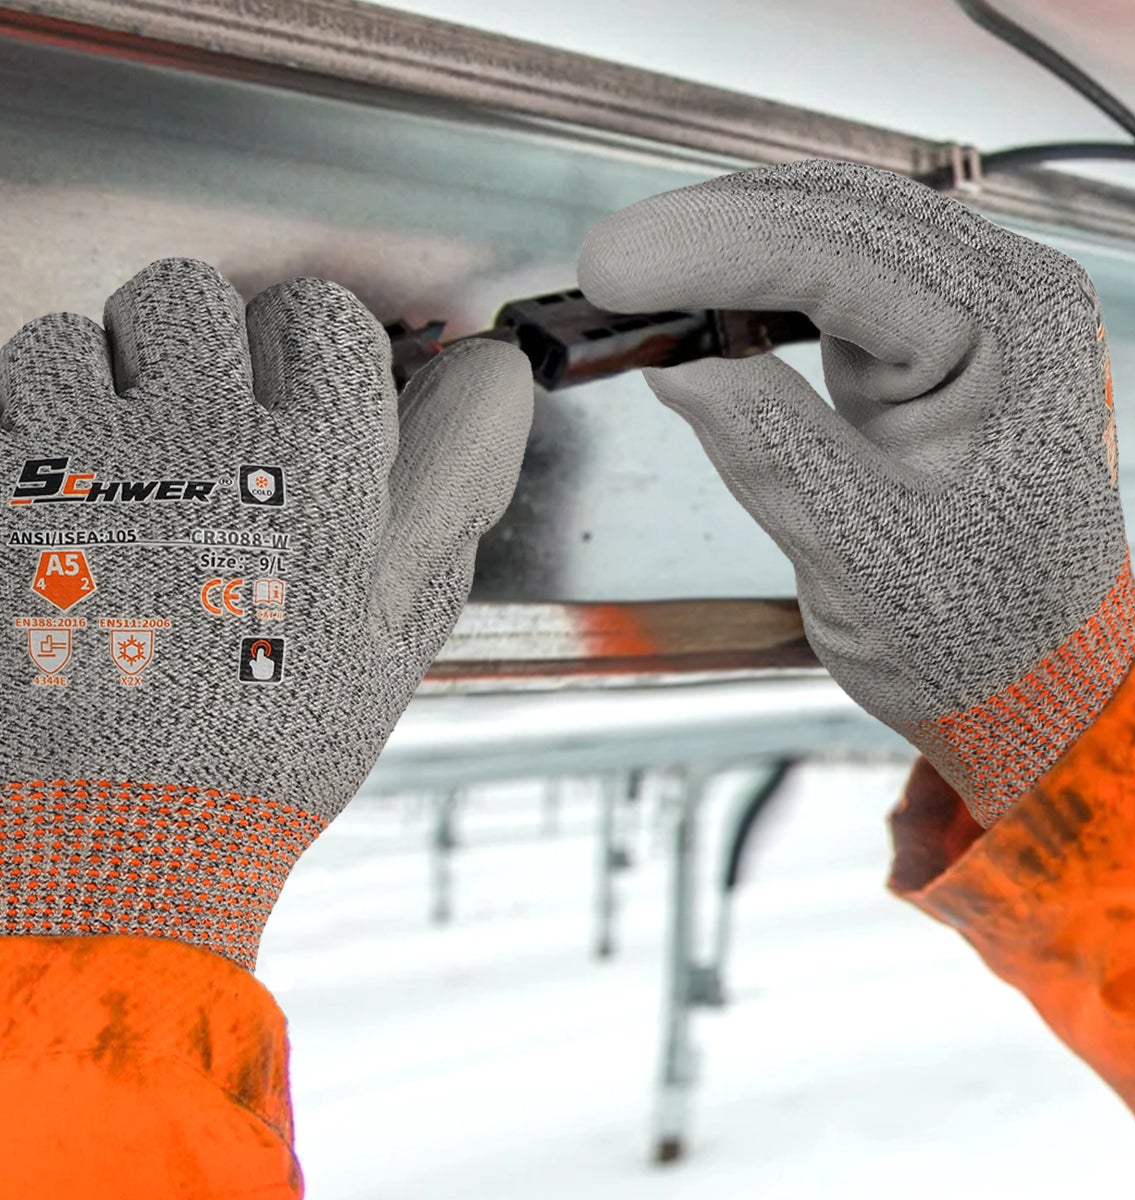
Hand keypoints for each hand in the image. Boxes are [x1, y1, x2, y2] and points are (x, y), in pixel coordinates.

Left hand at [0, 259, 532, 965]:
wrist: (110, 839)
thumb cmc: (267, 745)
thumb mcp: (401, 625)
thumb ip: (453, 479)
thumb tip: (495, 370)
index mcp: (324, 467)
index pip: (318, 312)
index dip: (308, 351)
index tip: (296, 402)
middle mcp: (203, 440)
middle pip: (189, 293)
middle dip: (192, 346)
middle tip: (195, 427)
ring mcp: (80, 460)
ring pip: (74, 333)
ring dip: (93, 383)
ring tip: (112, 469)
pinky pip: (2, 388)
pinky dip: (22, 428)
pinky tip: (53, 501)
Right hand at [579, 160, 1134, 826]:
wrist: (1045, 678)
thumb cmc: (986, 636)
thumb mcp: (868, 562)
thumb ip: (775, 452)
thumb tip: (680, 365)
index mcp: (1021, 334)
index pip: (848, 250)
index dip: (715, 245)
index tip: (608, 266)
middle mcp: (1017, 294)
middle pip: (841, 212)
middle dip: (714, 232)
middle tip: (603, 275)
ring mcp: (987, 304)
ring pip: (834, 227)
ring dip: (735, 248)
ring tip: (640, 291)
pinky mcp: (948, 327)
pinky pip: (842, 271)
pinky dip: (764, 282)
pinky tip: (704, 310)